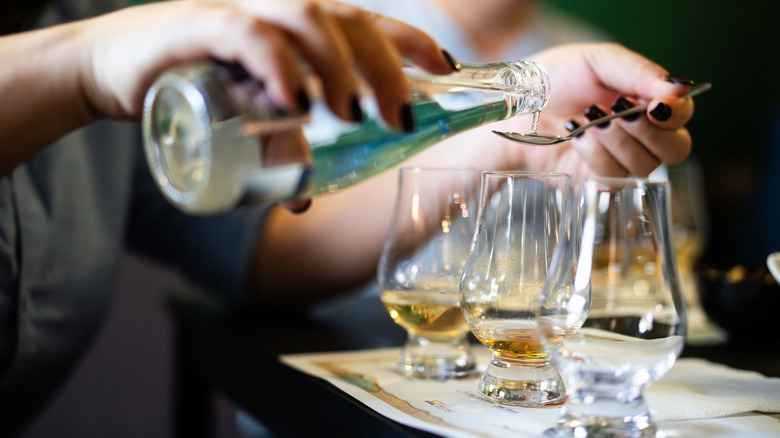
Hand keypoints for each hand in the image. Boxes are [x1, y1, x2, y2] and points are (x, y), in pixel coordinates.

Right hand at [77, 0, 454, 129]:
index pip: (366, 24)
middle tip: (401, 117)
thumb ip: (277, 150)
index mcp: (295, 30)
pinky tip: (296, 100)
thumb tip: (304, 202)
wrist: (106, 70)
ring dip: (339, 66)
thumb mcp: (245, 121)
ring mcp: (239, 14)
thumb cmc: (183, 88)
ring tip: (353, 113)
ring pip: (307, 20)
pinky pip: (247, 34)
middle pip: (349, 21)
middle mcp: (275, 12)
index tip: (446, 70)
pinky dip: (277, 64)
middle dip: (386, 66)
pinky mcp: (197, 27)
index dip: (410, 41)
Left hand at [507, 42, 694, 176]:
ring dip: (614, 140)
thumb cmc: (557, 78)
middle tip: (615, 111)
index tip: (656, 105)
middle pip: (675, 149)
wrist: (517, 105)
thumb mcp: (599, 62)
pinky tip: (576, 136)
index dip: (675, 113)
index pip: (683, 115)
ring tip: (586, 118)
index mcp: (648, 101)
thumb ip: (640, 72)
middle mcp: (642, 134)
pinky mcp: (596, 179)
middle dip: (645, 131)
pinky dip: (594, 154)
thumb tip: (681, 88)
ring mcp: (621, 160)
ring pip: (643, 165)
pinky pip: (613, 178)